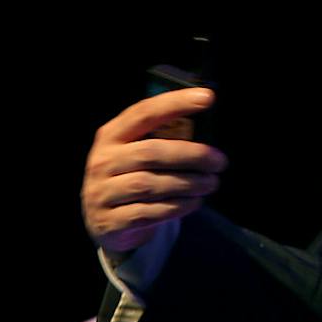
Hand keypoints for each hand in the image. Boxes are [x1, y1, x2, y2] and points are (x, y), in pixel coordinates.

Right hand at [82, 87, 229, 253]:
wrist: (109, 224)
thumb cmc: (135, 178)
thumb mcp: (139, 155)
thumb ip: (163, 140)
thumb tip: (206, 133)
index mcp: (111, 136)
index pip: (143, 113)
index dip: (175, 103)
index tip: (207, 97)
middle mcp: (101, 162)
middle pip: (151, 152)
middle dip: (192, 155)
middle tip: (220, 161)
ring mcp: (101, 193)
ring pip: (150, 185)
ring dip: (188, 184)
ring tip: (211, 183)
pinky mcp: (110, 222)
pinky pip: (149, 212)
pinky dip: (177, 206)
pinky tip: (194, 201)